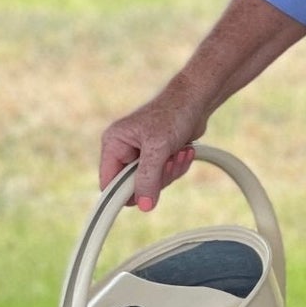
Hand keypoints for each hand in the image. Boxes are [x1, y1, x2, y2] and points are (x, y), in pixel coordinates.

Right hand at [99, 86, 205, 210]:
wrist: (196, 100)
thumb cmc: (173, 114)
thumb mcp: (158, 148)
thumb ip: (148, 178)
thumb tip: (144, 206)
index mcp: (114, 144)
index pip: (109, 183)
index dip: (123, 194)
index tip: (142, 201)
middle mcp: (124, 150)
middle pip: (133, 186)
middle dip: (156, 178)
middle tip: (168, 161)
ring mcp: (141, 154)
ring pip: (151, 183)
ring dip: (170, 171)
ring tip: (179, 152)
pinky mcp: (157, 157)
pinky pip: (165, 176)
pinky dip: (177, 167)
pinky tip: (184, 151)